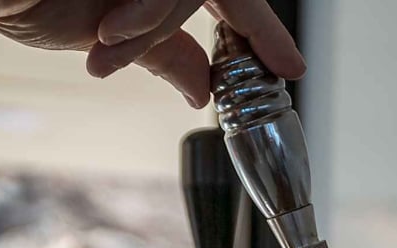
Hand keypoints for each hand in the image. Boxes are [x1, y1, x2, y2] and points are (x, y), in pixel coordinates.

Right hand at [0, 1, 305, 106]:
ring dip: (153, 20)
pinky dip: (143, 9)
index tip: (289, 65)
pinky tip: (112, 26)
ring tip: (107, 36)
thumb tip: (201, 88)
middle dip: (241, 23)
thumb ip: (162, 51)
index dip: (259, 26)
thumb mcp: (109, 33)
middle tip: (275, 65)